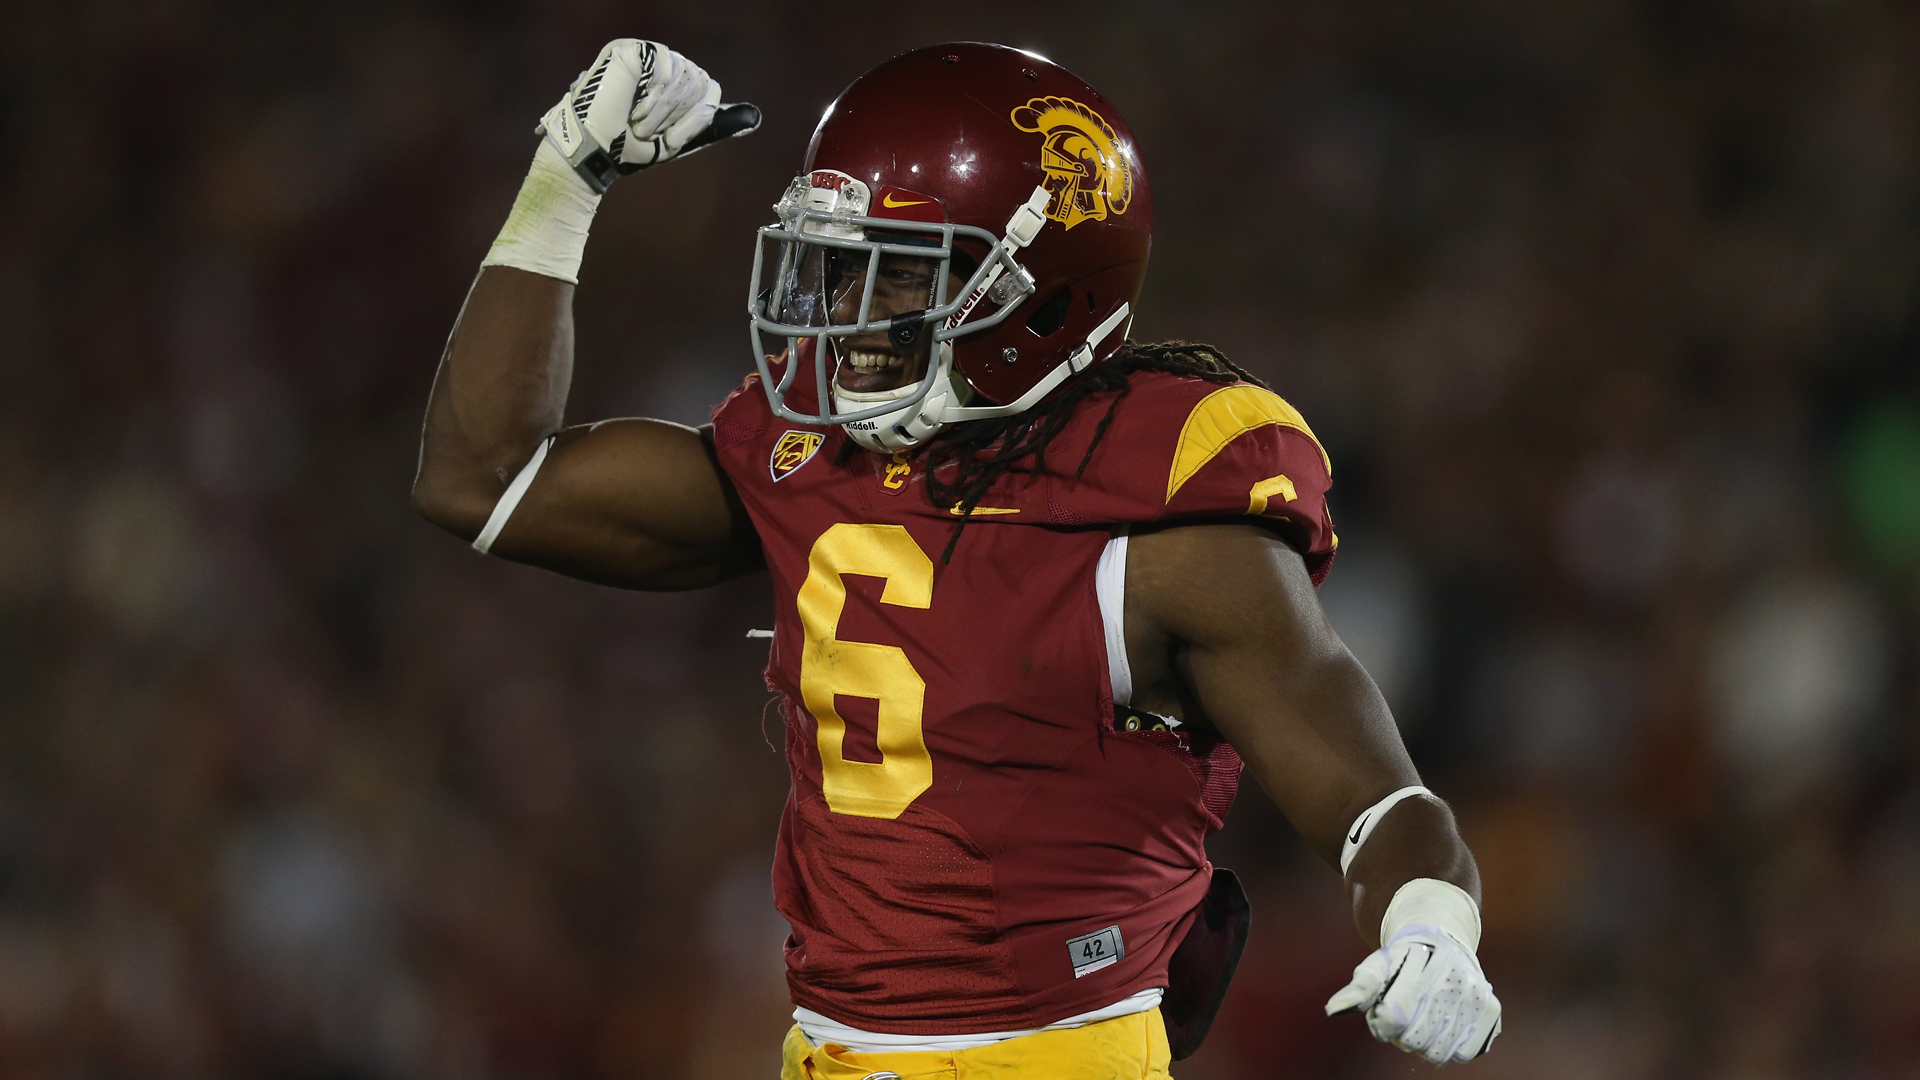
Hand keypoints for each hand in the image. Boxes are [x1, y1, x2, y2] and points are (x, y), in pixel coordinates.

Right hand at [538, 39, 760, 192]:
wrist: (598, 152)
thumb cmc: (632, 149)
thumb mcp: (679, 140)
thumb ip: (711, 125)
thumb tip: (755, 118)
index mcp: (677, 83)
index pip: (709, 90)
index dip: (693, 119)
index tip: (668, 138)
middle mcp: (665, 65)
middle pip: (698, 81)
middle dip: (675, 115)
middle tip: (646, 129)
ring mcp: (647, 55)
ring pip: (684, 73)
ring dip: (662, 109)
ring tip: (637, 120)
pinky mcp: (629, 50)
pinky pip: (663, 65)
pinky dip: (652, 95)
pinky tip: (632, 105)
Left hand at [1325, 924, 1502, 1062]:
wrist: (1444, 942)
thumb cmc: (1403, 959)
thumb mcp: (1377, 965)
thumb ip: (1359, 988)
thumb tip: (1332, 1010)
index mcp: (1420, 964)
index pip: (1392, 1018)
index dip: (1381, 1022)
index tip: (1383, 1008)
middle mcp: (1451, 978)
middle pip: (1414, 1040)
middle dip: (1401, 1034)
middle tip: (1404, 1013)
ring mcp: (1475, 995)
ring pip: (1438, 1052)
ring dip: (1424, 1043)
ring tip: (1423, 1018)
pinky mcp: (1491, 1011)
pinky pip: (1464, 1053)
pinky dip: (1451, 1047)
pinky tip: (1444, 1025)